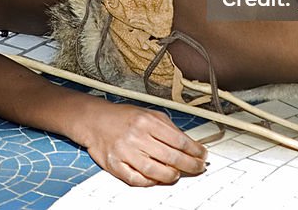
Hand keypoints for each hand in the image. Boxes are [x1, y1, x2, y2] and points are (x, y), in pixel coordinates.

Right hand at [83, 104, 206, 185]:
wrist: (95, 120)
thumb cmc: (123, 118)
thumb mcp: (148, 114)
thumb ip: (168, 128)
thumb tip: (188, 144)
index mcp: (148, 121)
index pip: (180, 140)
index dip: (195, 150)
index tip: (202, 155)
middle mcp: (137, 136)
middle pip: (172, 157)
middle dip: (190, 165)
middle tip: (198, 167)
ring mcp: (126, 152)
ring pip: (155, 171)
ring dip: (171, 176)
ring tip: (177, 174)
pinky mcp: (115, 165)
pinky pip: (136, 179)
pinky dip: (149, 182)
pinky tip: (156, 179)